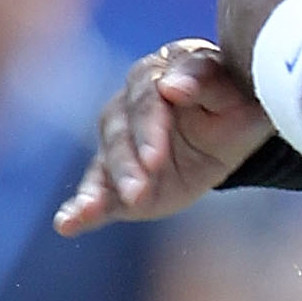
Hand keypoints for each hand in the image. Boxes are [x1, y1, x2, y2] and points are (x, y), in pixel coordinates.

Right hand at [56, 41, 271, 236]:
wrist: (235, 127)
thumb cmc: (235, 101)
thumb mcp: (233, 90)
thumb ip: (204, 80)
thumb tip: (171, 86)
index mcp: (157, 76)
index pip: (148, 98)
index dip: (150, 125)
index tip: (154, 153)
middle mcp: (129, 106)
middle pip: (121, 134)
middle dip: (129, 162)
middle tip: (141, 185)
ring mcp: (120, 143)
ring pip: (105, 164)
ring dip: (99, 188)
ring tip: (93, 208)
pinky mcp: (118, 179)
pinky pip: (97, 194)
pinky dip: (79, 210)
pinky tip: (66, 224)